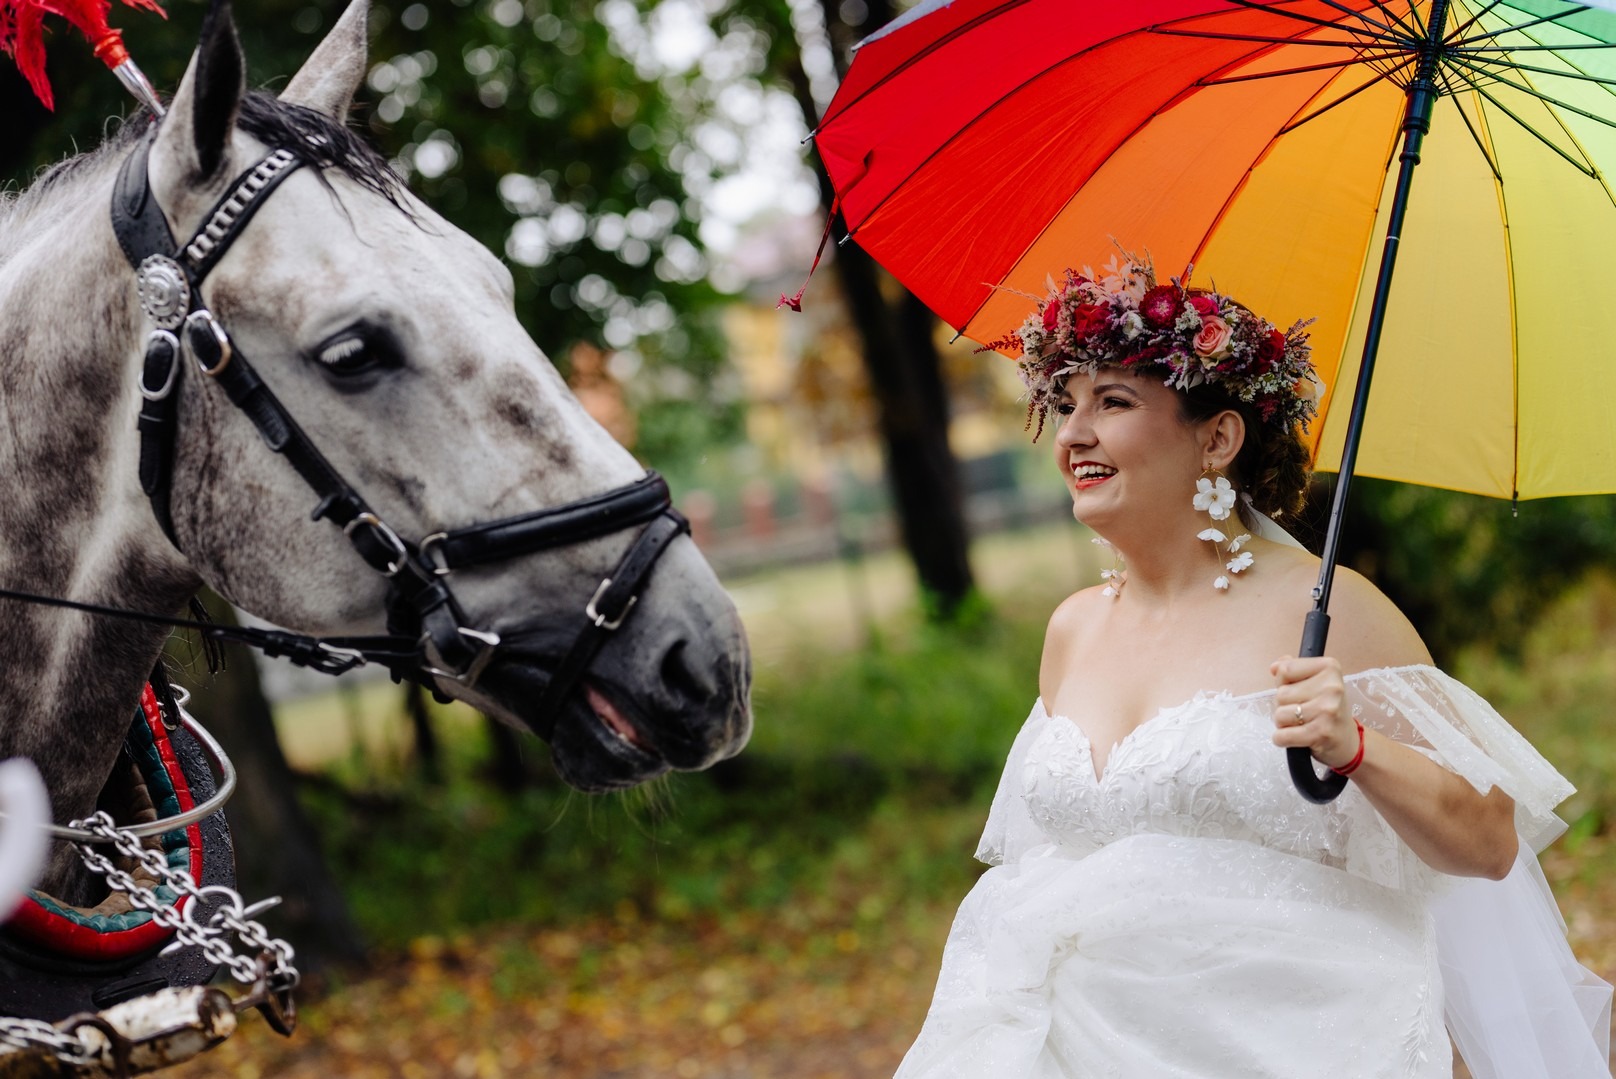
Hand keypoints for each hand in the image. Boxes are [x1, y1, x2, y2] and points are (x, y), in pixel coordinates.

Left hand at [1270, 655, 1359, 769]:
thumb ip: (1293, 669)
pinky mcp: (1321, 733)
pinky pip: (1282, 736)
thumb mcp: (1315, 682)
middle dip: (1283, 705)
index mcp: (1330, 668)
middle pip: (1280, 694)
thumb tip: (1274, 667)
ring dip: (1283, 723)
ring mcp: (1327, 710)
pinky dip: (1282, 739)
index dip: (1282, 683)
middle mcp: (1332, 687)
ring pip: (1279, 715)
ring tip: (1301, 724)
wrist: (1347, 741)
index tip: (1298, 690)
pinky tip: (1296, 737)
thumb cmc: (1326, 708)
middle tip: (1302, 711)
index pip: (1284, 670)